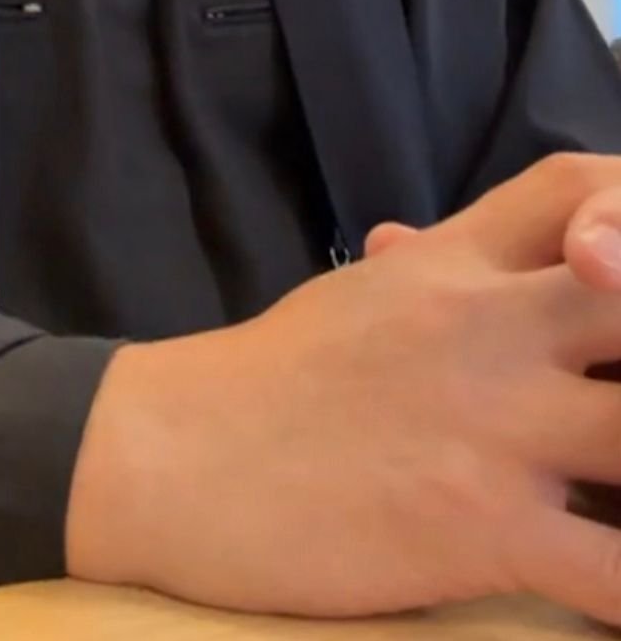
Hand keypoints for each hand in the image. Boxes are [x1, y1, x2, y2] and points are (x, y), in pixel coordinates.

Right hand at [66, 154, 620, 624]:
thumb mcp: (353, 297)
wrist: (178, 457)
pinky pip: (614, 570)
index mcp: (452, 262)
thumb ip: (420, 269)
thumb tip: (422, 242)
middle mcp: (487, 324)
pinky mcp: (481, 527)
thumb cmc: (269, 378)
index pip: (578, 184)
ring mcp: (491, 424)